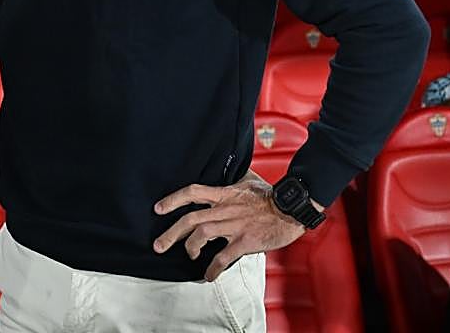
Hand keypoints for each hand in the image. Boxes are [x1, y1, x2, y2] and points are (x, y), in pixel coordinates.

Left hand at [152, 174, 305, 280]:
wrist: (291, 208)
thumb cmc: (271, 195)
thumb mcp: (248, 181)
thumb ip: (233, 181)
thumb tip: (227, 174)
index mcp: (224, 194)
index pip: (192, 192)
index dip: (173, 200)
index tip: (158, 209)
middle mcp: (225, 209)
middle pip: (190, 219)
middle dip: (170, 233)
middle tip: (158, 246)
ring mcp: (234, 225)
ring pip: (202, 234)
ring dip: (190, 247)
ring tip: (188, 255)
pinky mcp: (245, 241)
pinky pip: (223, 257)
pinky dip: (213, 268)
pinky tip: (208, 275)